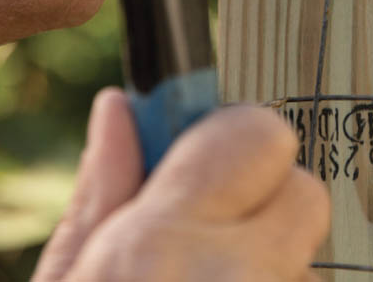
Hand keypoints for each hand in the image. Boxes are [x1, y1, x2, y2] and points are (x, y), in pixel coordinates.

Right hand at [32, 89, 329, 281]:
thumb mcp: (68, 280)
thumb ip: (101, 190)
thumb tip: (119, 107)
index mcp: (166, 242)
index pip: (258, 133)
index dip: (233, 138)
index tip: (206, 157)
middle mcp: (240, 277)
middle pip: (304, 191)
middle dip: (265, 198)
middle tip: (213, 233)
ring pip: (305, 252)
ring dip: (270, 259)